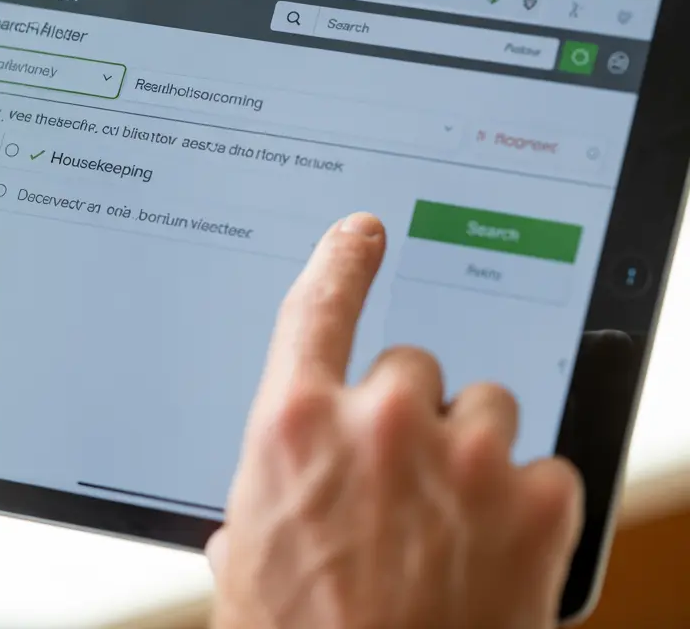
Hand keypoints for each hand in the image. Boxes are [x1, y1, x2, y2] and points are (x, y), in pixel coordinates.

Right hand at [208, 213, 583, 628]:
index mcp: (294, 426)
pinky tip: (494, 546)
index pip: (317, 306)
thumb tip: (263, 512)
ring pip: (487, 405)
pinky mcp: (534, 505)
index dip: (342, 261)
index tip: (362, 233)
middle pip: (411, 366)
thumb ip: (261, 502)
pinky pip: (544, 467)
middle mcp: (379, 424)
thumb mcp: (247, 559)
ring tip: (449, 516)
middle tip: (400, 481)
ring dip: (471, 449)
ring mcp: (463, 459)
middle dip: (409, 413)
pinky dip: (526, 502)